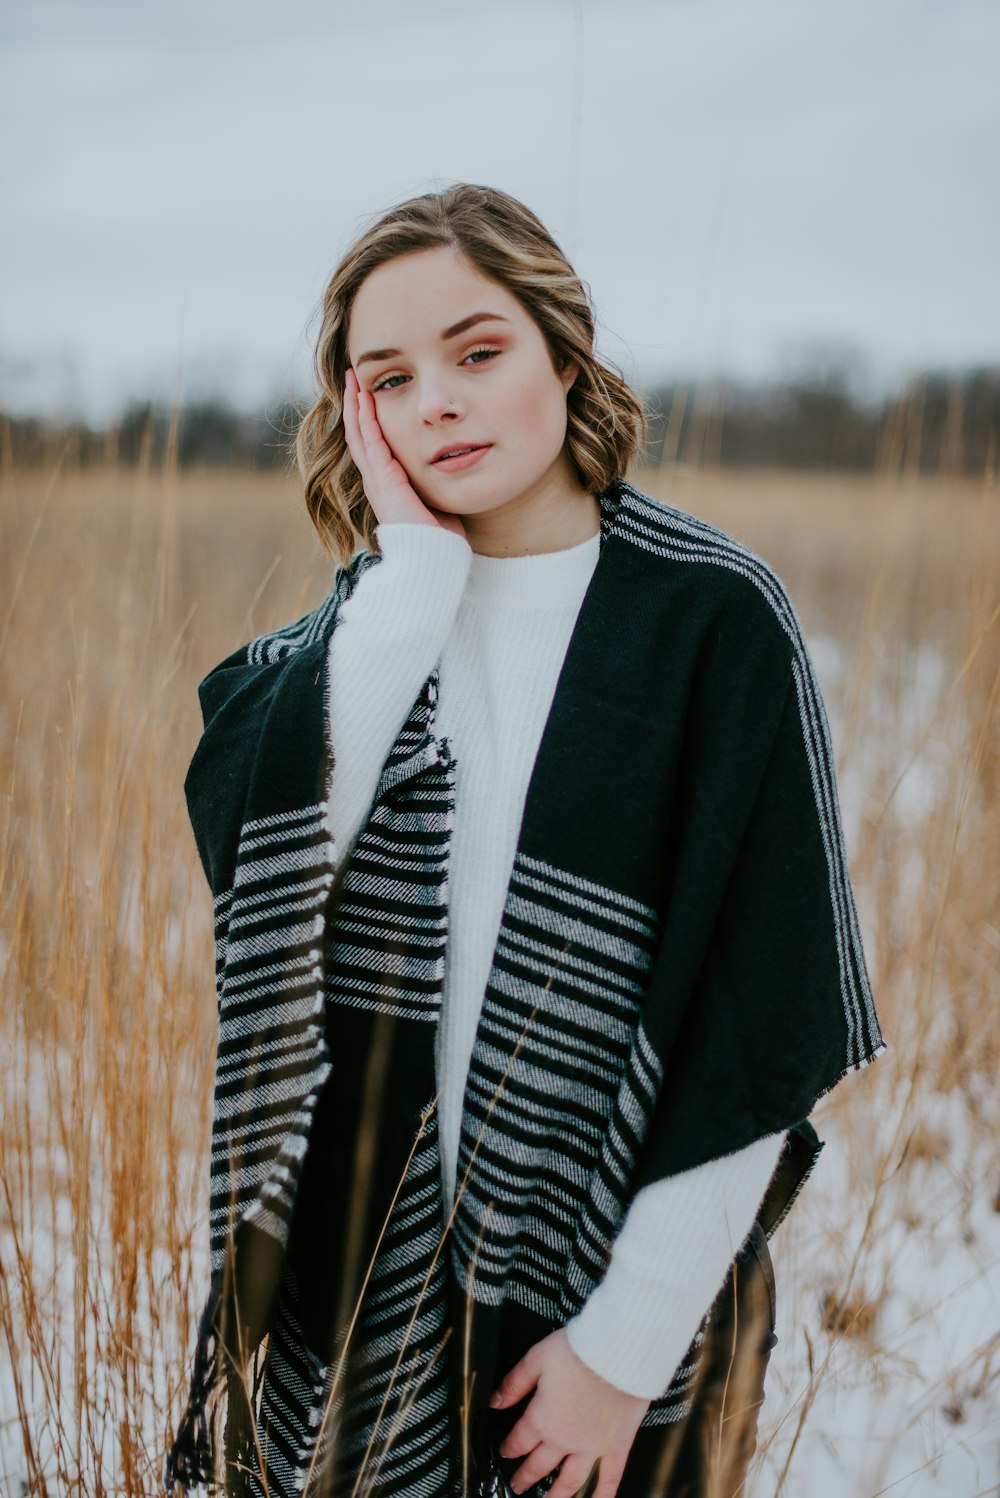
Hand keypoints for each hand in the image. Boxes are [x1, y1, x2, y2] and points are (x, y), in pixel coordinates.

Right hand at [341, 367, 465, 536]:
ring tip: (352, 378)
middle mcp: (377, 481)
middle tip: (352, 376)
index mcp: (388, 484)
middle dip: (355, 404)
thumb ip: (435, 482)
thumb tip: (450, 467)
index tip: (368, 391)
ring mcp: (377, 481)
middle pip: (359, 434)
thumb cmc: (440, 537)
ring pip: (359, 434)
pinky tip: (362, 398)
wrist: (433, 558)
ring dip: (355, 405)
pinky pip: (369, 443)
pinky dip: (364, 419)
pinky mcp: (383, 481)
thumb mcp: (436, 500)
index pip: (372, 442)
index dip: (368, 417)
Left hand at [490, 1327, 650, 1496]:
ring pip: (569, 1481)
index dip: (509, 1448)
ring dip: (556, 1496)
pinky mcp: (617, 1446)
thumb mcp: (537, 1358)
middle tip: (518, 1485)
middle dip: (525, 1477)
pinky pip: (609, 1478)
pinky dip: (602, 1495)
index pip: (519, 1441)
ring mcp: (591, 1447)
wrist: (618, 1352)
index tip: (505, 1451)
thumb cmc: (581, 1351)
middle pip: (539, 1465)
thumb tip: (496, 1401)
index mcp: (542, 1418)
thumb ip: (515, 1383)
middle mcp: (564, 1439)